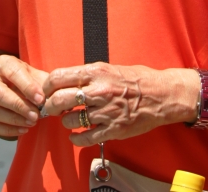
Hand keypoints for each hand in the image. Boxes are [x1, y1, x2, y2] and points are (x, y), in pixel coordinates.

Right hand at [0, 53, 48, 140]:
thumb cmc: (22, 77)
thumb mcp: (31, 72)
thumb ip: (42, 81)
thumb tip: (54, 95)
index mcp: (3, 63)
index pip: (14, 73)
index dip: (27, 86)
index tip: (41, 99)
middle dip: (19, 106)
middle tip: (36, 116)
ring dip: (13, 120)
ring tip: (31, 123)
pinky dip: (6, 130)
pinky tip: (22, 130)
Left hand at [42, 63, 198, 146]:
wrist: (161, 94)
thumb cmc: (136, 79)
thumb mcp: (110, 68)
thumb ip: (88, 75)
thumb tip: (65, 82)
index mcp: (96, 71)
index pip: (59, 77)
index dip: (47, 86)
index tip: (46, 91)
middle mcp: (98, 90)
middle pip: (60, 100)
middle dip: (50, 106)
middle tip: (51, 109)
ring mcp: (105, 111)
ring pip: (70, 121)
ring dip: (65, 122)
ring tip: (69, 120)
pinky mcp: (112, 129)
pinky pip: (85, 138)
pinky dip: (75, 139)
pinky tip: (75, 136)